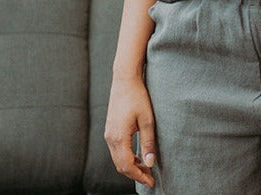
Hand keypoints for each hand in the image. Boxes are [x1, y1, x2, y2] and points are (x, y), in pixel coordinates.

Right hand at [104, 73, 156, 187]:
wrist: (125, 79)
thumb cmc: (137, 97)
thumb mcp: (147, 120)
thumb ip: (148, 142)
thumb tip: (150, 163)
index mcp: (119, 137)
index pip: (127, 166)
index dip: (139, 176)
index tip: (151, 182)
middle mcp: (110, 138)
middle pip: (120, 166)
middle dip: (135, 174)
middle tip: (150, 178)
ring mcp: (108, 134)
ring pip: (117, 159)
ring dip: (130, 167)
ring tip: (145, 168)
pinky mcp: (110, 130)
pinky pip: (116, 151)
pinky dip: (126, 158)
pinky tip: (137, 156)